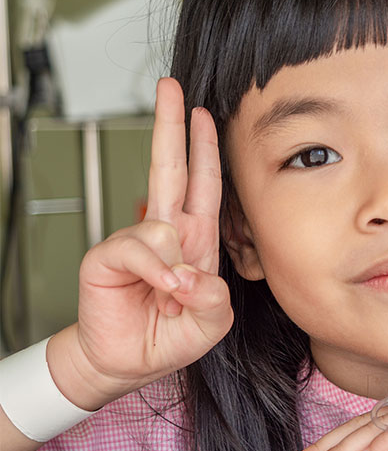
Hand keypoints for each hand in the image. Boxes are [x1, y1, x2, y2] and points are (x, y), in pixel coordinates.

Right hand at [54, 78, 232, 409]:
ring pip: (162, 223)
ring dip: (174, 266)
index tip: (204, 113)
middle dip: (171, 126)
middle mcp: (168, 232)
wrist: (127, 362)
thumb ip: (214, 299)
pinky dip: (155, 271)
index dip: (204, 148)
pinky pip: (139, 248)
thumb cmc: (169, 336)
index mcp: (196, 239)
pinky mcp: (109, 255)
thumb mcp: (210, 322)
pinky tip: (160, 290)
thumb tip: (193, 273)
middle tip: (170, 88)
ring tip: (172, 297)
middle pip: (170, 168)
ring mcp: (137, 241)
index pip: (204, 184)